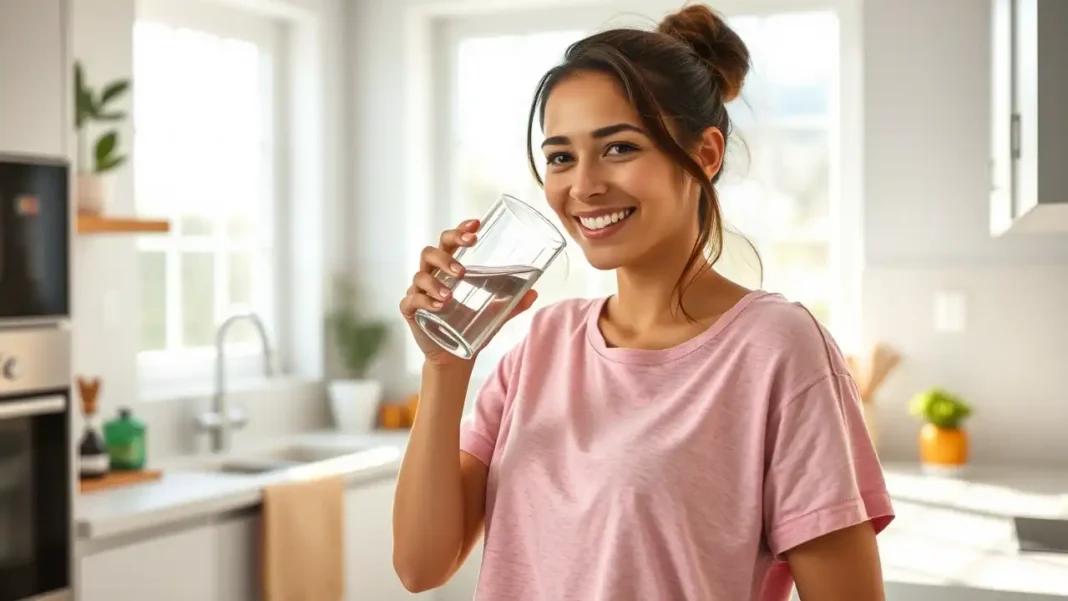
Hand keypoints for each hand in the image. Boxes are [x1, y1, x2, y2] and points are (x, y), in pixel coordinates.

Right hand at [399, 219, 537, 367]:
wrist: (455, 357)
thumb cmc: (472, 327)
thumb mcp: (496, 314)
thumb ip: (514, 303)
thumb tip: (535, 292)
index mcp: (449, 269)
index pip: (450, 242)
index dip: (460, 230)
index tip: (476, 224)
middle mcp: (432, 276)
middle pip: (431, 252)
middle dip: (447, 252)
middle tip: (464, 265)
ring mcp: (419, 292)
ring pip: (420, 275)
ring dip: (436, 281)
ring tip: (451, 294)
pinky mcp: (411, 311)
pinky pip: (412, 300)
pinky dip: (424, 300)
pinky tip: (438, 305)